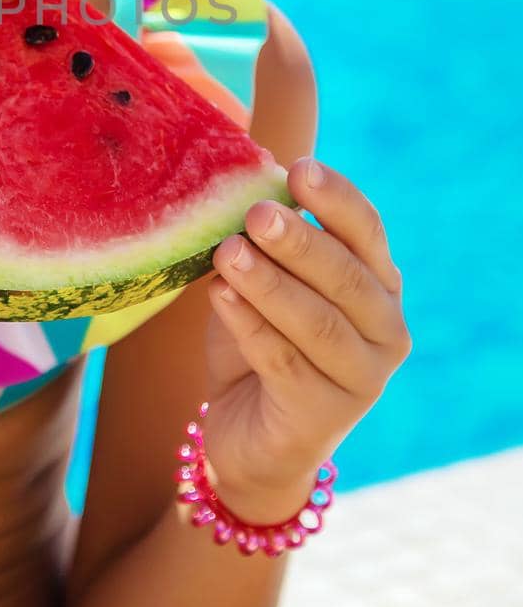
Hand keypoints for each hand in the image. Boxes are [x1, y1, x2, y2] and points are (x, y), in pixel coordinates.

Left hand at [200, 157, 411, 522]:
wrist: (248, 436)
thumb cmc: (261, 342)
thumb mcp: (267, 282)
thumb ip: (268, 241)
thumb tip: (247, 182)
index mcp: (379, 285)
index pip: (368, 233)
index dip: (337, 200)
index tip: (299, 170)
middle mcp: (386, 331)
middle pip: (346, 277)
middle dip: (300, 241)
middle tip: (256, 213)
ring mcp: (362, 379)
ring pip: (317, 322)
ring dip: (270, 283)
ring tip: (228, 252)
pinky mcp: (323, 417)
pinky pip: (284, 361)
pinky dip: (249, 324)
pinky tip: (219, 295)